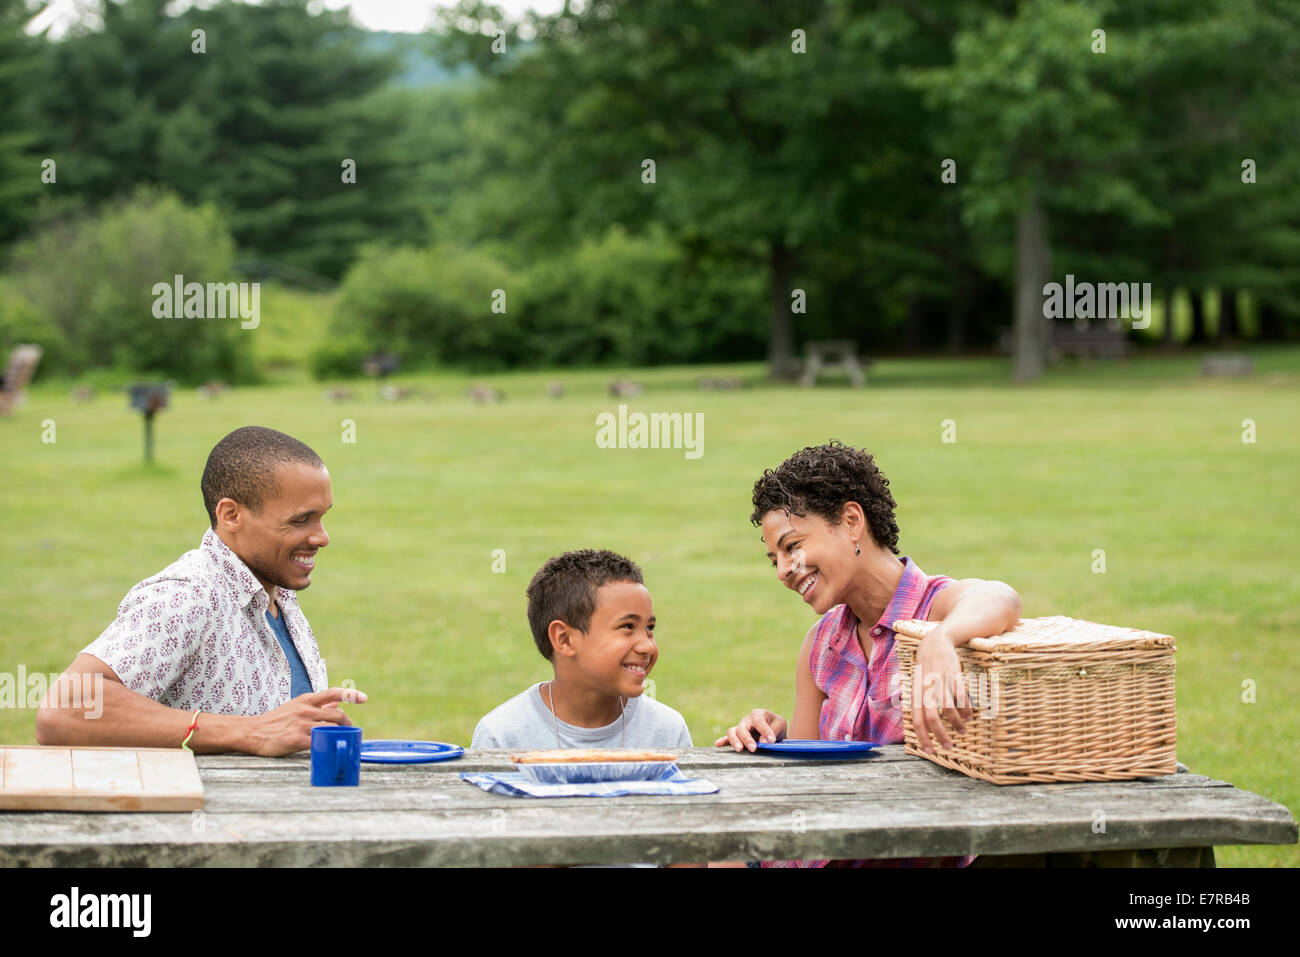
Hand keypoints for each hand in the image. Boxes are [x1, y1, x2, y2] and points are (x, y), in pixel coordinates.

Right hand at [250, 687, 366, 756]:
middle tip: (350, 732)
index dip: (350, 695)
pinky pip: (318, 742)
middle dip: (348, 725)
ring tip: (343, 742)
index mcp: (306, 700)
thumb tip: (337, 703)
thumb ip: (318, 705)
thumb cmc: (275, 720)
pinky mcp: (296, 739)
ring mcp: (301, 724)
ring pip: (331, 729)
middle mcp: (306, 710)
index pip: (333, 693)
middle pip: (337, 715)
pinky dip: (327, 746)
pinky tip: (330, 750)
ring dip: (340, 736)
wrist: (252, 732)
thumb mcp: (296, 707)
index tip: (364, 699)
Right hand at [714, 709, 786, 751]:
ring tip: (740, 749)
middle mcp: (747, 721)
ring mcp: (740, 728)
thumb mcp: (780, 724)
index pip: (758, 721)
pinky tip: (718, 744)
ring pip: (732, 732)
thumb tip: (763, 741)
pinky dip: (723, 741)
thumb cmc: (776, 726)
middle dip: (747, 738)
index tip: (771, 740)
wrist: (774, 731)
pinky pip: (727, 738)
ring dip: (734, 740)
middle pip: (742, 728)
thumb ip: (774, 730)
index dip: (764, 730)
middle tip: (754, 748)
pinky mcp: (737, 737)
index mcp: (758, 714)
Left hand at [912, 629, 970, 753]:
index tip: (930, 751)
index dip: (922, 737)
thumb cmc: (926, 668)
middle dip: (940, 735)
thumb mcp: (918, 684)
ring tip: (962, 731)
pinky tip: (968, 716)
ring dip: (956, 723)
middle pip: (931, 717)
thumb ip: (919, 702)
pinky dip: (965, 709)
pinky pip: (960, 697)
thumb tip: (921, 725)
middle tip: (948, 746)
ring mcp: (939, 682)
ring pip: (948, 708)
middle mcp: (926, 689)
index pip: (916, 720)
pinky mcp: (953, 675)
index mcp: (916, 693)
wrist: (936, 643)